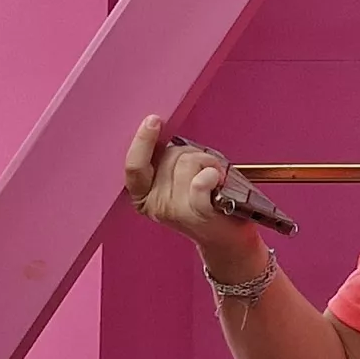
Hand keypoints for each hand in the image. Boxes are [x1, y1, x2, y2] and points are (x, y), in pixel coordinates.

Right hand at [122, 114, 264, 267]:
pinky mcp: (197, 214)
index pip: (134, 166)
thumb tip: (161, 129)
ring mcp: (174, 210)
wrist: (226, 238)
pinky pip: (201, 180)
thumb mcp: (175, 180)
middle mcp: (154, 204)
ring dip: (206, 162)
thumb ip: (164, 160)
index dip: (142, 141)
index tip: (153, 121)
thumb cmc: (204, 201)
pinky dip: (212, 174)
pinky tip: (217, 182)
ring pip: (187, 162)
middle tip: (202, 169)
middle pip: (169, 156)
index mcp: (143, 195)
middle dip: (190, 153)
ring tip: (213, 178)